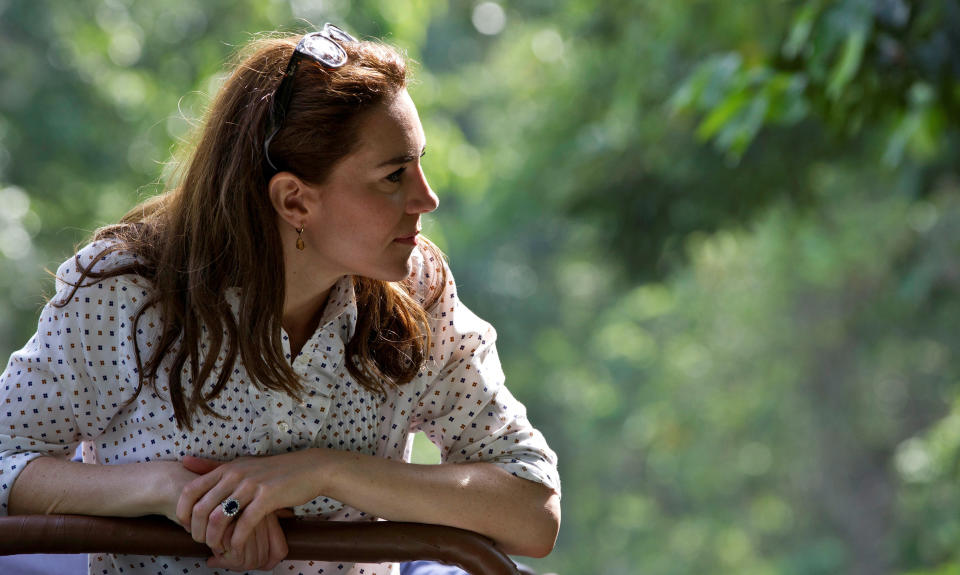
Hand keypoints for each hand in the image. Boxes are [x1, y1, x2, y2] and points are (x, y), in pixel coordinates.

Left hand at [176, 451, 326, 560]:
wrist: (309, 469)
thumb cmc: (273, 470)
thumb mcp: (241, 464)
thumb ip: (213, 466)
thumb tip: (184, 461)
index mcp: (226, 468)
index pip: (190, 491)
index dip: (182, 513)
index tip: (186, 527)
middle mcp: (235, 475)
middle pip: (202, 508)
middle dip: (197, 531)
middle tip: (201, 542)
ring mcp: (251, 485)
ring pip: (220, 518)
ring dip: (215, 538)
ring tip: (218, 547)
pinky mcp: (267, 497)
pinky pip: (244, 523)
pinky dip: (237, 540)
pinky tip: (236, 547)